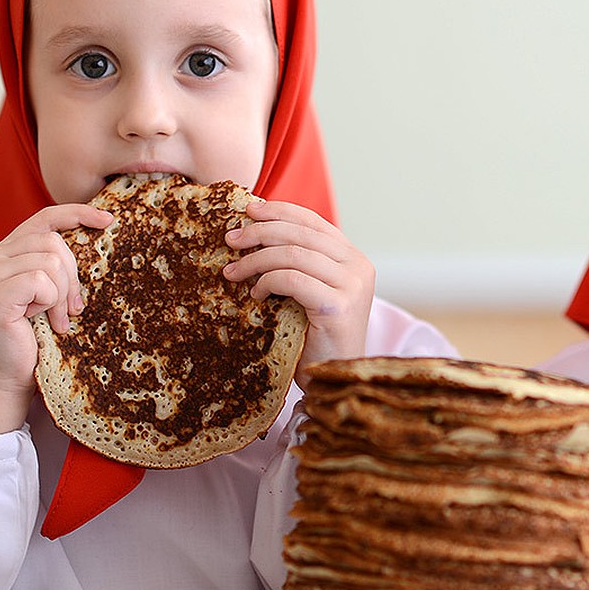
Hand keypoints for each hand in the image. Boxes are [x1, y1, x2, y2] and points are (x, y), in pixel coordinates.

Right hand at [0, 204, 113, 432]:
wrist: (12, 371)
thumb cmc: (37, 332)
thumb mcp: (52, 291)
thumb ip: (59, 264)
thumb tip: (101, 232)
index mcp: (8, 251)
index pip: (45, 218)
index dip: (77, 214)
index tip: (108, 220)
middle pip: (53, 241)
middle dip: (72, 276)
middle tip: (72, 308)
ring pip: (50, 261)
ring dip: (61, 294)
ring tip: (55, 318)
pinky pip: (41, 282)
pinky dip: (50, 302)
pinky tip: (38, 320)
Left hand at [223, 201, 375, 380]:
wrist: (331, 379)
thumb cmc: (315, 337)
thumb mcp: (309, 291)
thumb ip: (298, 263)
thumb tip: (255, 231)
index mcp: (353, 258)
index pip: (313, 221)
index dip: (280, 211)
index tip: (249, 210)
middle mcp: (358, 266)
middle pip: (300, 234)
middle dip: (260, 232)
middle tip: (231, 240)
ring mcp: (352, 285)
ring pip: (293, 254)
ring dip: (256, 260)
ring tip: (233, 272)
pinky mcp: (339, 306)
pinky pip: (292, 280)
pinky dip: (267, 282)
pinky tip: (256, 294)